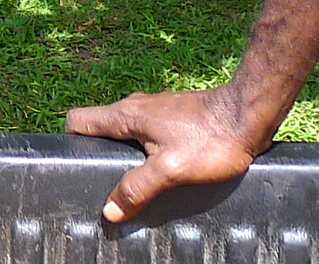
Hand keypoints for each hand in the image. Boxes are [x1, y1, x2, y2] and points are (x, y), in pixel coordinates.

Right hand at [62, 87, 267, 223]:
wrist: (247, 116)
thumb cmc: (210, 139)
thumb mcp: (169, 170)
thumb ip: (137, 188)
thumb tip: (108, 210)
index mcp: (126, 115)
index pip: (78, 120)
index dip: (70, 142)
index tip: (75, 166)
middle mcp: (135, 108)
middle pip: (100, 127)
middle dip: (97, 153)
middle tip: (106, 184)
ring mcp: (155, 110)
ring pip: (124, 131)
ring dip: (122, 153)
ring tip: (133, 182)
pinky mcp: (173, 116)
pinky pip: (145, 132)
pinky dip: (143, 150)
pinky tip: (159, 170)